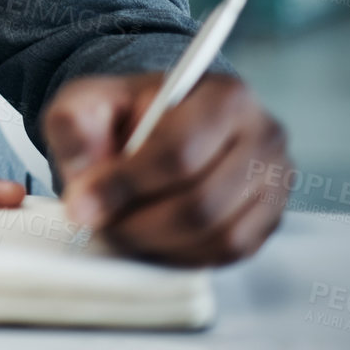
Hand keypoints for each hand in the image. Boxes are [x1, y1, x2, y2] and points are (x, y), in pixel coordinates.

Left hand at [43, 72, 289, 265]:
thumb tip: (81, 170)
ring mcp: (275, 182)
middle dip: (137, 221)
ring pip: (216, 234)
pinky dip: (181, 254)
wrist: (158, 124)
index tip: (81, 204)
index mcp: (225, 96)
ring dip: (156, 242)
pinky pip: (228, 253)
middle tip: (96, 223)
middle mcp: (263, 137)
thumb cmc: (127, 113)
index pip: (178, 151)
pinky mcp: (270, 219)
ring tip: (118, 228)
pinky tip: (149, 238)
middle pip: (200, 201)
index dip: (125, 184)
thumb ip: (74, 125)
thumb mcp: (87, 101)